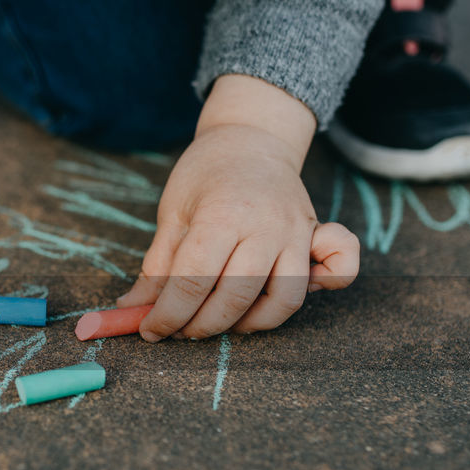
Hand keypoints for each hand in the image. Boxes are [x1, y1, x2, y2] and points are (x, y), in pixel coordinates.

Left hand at [116, 75, 358, 339]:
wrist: (250, 139)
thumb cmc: (205, 176)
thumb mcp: (172, 214)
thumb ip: (157, 267)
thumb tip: (131, 311)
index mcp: (221, 215)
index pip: (192, 282)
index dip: (167, 315)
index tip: (150, 329)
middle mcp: (264, 226)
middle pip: (235, 298)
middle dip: (201, 326)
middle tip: (180, 330)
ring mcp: (296, 232)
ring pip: (283, 300)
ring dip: (250, 323)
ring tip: (222, 322)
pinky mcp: (316, 236)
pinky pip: (338, 272)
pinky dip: (323, 289)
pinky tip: (282, 297)